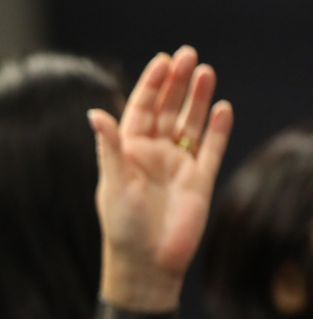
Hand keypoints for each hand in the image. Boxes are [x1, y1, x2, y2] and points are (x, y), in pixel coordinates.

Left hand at [89, 46, 233, 309]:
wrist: (147, 263)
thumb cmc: (121, 225)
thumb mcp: (113, 182)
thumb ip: (109, 146)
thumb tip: (95, 113)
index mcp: (128, 149)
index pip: (142, 108)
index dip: (152, 84)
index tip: (163, 60)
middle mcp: (153, 153)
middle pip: (168, 110)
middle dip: (178, 83)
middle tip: (189, 55)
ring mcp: (178, 165)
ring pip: (191, 124)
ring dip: (198, 99)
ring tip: (207, 72)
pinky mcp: (200, 181)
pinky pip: (210, 149)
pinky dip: (217, 128)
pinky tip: (223, 107)